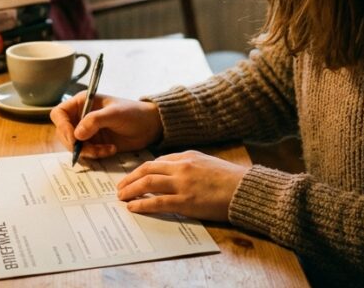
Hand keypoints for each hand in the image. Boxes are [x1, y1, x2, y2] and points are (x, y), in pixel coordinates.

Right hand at [50, 93, 163, 158]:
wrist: (149, 126)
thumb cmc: (133, 113)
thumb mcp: (115, 113)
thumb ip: (94, 121)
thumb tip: (76, 135)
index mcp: (82, 103)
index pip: (59, 114)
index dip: (62, 127)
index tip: (74, 139)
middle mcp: (80, 117)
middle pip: (64, 134)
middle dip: (77, 144)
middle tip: (92, 149)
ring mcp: (87, 131)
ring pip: (74, 146)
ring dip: (88, 151)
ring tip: (106, 149)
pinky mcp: (94, 144)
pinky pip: (86, 154)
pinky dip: (96, 155)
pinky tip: (111, 150)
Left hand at [116, 150, 248, 221]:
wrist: (244, 189)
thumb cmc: (229, 179)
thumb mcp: (207, 163)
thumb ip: (188, 165)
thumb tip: (171, 173)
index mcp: (187, 156)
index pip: (157, 161)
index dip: (141, 169)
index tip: (133, 176)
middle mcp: (182, 167)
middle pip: (147, 169)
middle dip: (130, 178)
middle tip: (120, 187)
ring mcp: (182, 184)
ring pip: (148, 183)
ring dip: (131, 189)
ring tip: (121, 197)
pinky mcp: (185, 202)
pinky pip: (157, 201)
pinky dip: (142, 204)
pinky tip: (133, 207)